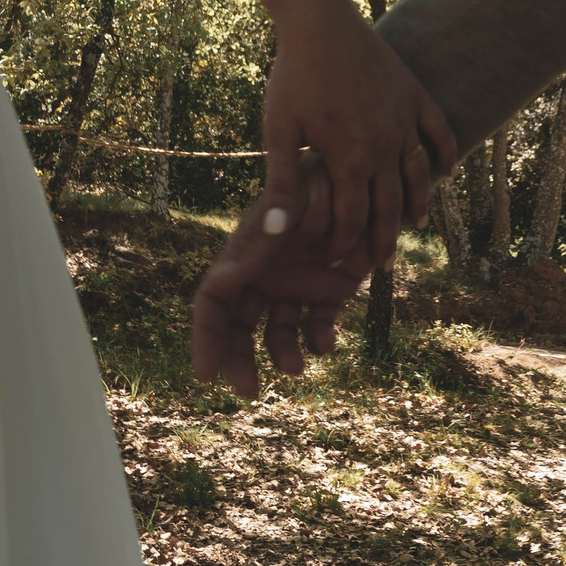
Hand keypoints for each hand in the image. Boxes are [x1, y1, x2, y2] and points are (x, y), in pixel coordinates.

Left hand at [181, 0, 457, 266]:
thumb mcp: (279, 133)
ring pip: (417, 174)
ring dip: (417, 204)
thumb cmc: (292, 76)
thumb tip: (275, 234)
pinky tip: (444, 172)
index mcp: (350, 159)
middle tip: (382, 265)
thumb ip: (282, 185)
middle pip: (389, 205)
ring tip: (414, 226)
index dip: (346, 243)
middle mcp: (385, 146)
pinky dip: (443, 154)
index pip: (352, 216)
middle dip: (384, 239)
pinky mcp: (413, 95)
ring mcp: (404, 120)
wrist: (319, 21)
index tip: (340, 262)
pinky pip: (436, 131)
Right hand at [191, 167, 375, 397]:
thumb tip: (221, 284)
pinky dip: (321, 338)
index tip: (205, 374)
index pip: (212, 304)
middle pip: (240, 328)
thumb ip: (254, 245)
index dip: (205, 339)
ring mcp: (296, 287)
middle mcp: (264, 277)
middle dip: (239, 360)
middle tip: (247, 391)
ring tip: (295, 368)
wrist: (360, 174)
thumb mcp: (281, 208)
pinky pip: (319, 324)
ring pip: (280, 333)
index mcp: (242, 257)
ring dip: (283, 353)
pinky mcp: (330, 292)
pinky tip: (327, 345)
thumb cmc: (312, 180)